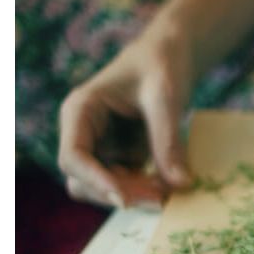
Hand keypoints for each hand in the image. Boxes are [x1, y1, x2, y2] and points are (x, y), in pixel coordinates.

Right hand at [56, 27, 194, 208]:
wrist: (170, 54)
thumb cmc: (161, 64)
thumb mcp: (165, 97)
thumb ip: (168, 140)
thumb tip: (179, 184)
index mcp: (79, 111)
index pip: (73, 156)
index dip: (95, 181)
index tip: (125, 200)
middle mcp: (82, 133)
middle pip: (83, 181)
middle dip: (118, 193)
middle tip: (160, 199)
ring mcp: (99, 147)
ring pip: (103, 189)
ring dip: (132, 196)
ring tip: (169, 191)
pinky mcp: (119, 157)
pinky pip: (125, 185)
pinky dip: (143, 190)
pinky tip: (169, 185)